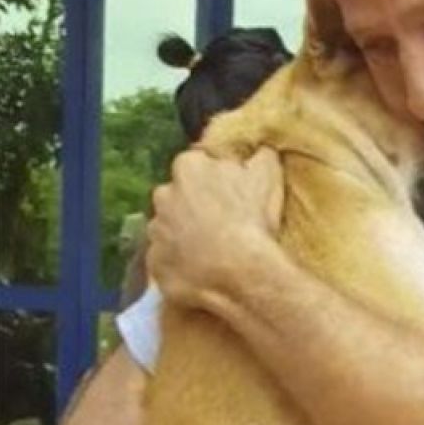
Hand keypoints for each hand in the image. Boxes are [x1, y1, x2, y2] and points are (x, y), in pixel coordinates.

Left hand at [147, 147, 284, 307]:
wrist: (238, 274)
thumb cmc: (251, 221)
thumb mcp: (268, 178)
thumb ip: (262, 156)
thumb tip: (262, 150)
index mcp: (189, 167)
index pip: (197, 165)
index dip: (215, 181)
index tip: (231, 196)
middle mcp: (163, 194)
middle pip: (178, 196)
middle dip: (194, 207)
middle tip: (222, 225)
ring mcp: (156, 230)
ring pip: (169, 229)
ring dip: (185, 237)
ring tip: (213, 253)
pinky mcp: (154, 262)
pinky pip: (167, 260)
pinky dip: (180, 265)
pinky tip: (203, 272)